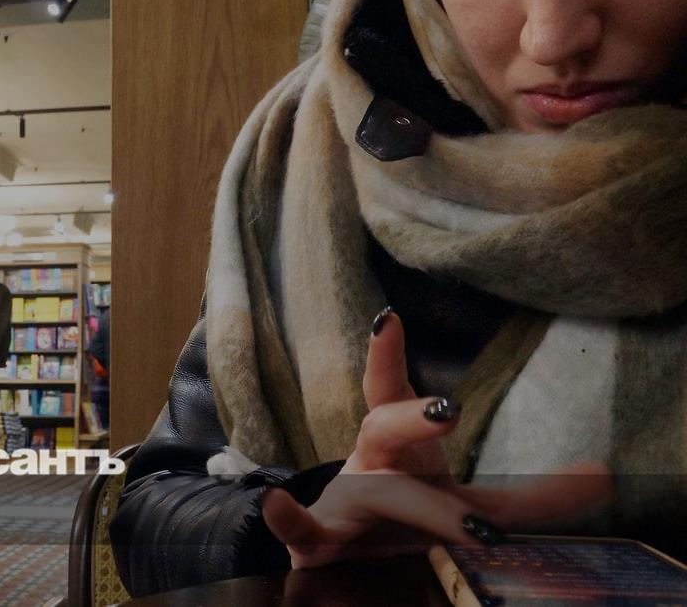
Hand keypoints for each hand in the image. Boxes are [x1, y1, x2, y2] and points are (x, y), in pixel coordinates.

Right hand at [261, 308, 612, 567]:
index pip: (395, 395)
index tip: (388, 318)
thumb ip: (531, 498)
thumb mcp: (468, 502)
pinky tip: (277, 503)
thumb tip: (602, 475)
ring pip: (367, 487)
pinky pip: (303, 531)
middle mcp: (368, 462)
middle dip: (412, 417)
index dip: (388, 357)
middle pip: (381, 425)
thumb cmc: (405, 519)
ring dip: (407, 498)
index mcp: (400, 448)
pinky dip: (287, 519)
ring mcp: (343, 500)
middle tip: (450, 411)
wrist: (346, 560)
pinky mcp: (321, 542)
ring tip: (474, 527)